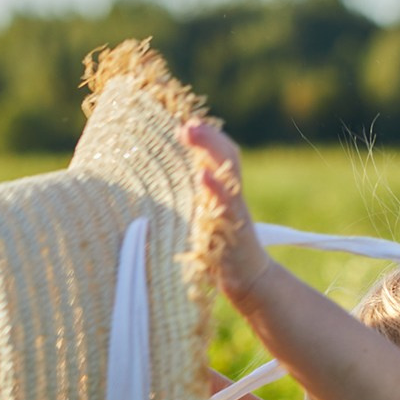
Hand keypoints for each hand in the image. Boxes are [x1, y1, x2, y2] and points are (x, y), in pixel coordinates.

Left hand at [181, 120, 274, 307]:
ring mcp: (234, 212)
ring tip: (191, 131)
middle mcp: (231, 196)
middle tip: (186, 121)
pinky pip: (226, 206)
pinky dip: (215, 189)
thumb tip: (153, 176)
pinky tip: (203, 176)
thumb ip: (192, 194)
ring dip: (210, 149)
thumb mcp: (203, 216)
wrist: (247, 279)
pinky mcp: (233, 231)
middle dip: (207, 136)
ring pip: (227, 174)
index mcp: (223, 189)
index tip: (184, 120)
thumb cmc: (217, 248)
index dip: (206, 134)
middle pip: (226, 157)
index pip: (221, 152)